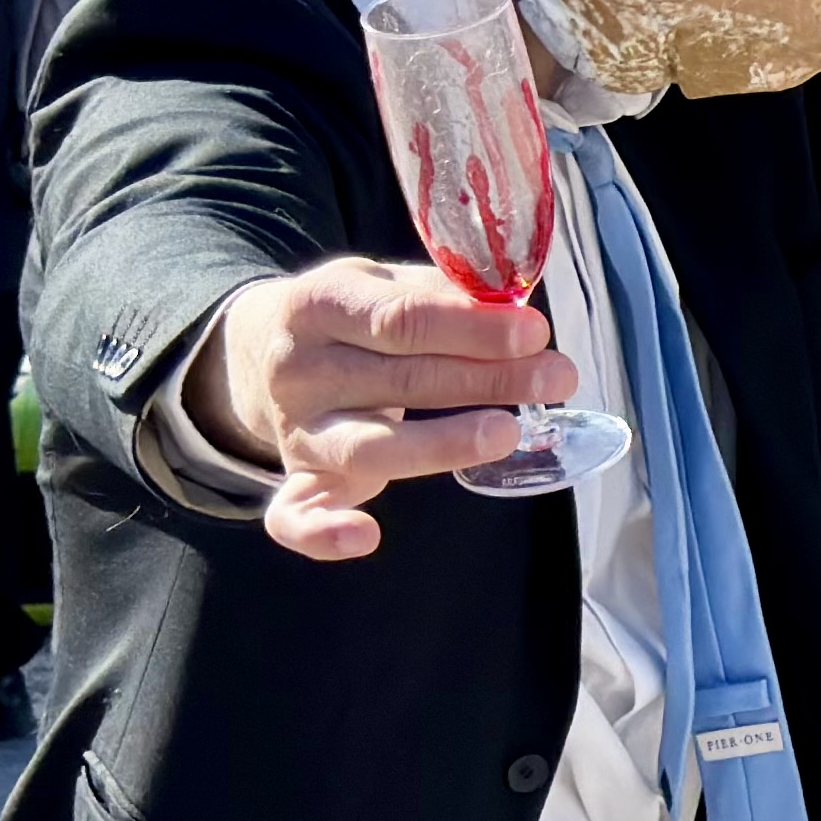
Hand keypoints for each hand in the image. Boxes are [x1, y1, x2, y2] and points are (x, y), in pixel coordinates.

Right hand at [188, 254, 570, 561]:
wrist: (265, 350)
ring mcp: (296, 431)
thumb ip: (442, 293)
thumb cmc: (354, 316)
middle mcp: (299, 369)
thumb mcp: (386, 282)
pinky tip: (365, 538)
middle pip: (399, 379)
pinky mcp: (298, 480)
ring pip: (367, 446)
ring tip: (508, 432)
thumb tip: (513, 310)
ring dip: (442, 444)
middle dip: (486, 379)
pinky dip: (323, 534)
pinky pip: (295, 516)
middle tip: (555, 378)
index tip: (534, 332)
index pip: (400, 318)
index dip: (470, 327)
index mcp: (319, 304)